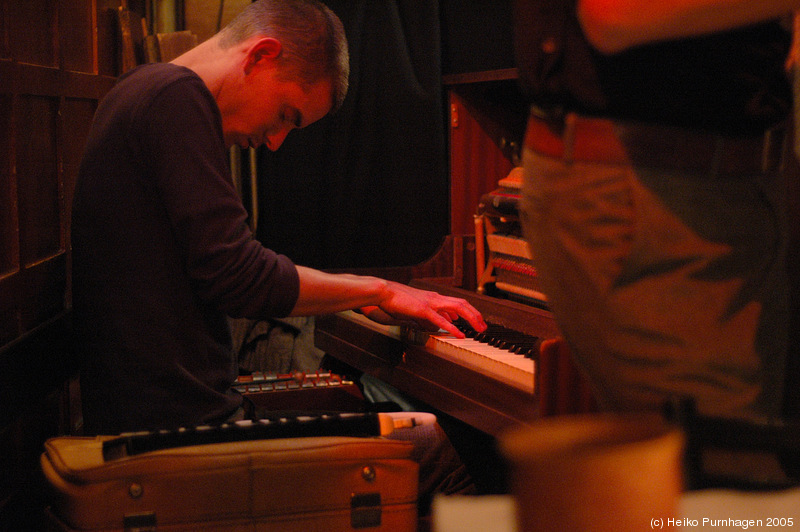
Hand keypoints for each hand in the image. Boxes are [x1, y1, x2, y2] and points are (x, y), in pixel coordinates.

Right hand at [361, 282, 486, 337]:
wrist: (386, 292)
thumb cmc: (399, 300)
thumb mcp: (419, 308)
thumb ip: (432, 314)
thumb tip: (444, 321)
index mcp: (435, 298)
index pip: (459, 302)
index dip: (470, 311)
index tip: (478, 321)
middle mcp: (437, 298)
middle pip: (463, 303)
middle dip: (476, 315)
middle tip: (483, 327)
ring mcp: (431, 302)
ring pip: (457, 307)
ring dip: (471, 318)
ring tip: (478, 329)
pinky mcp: (423, 309)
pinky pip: (441, 319)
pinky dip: (452, 327)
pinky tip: (460, 334)